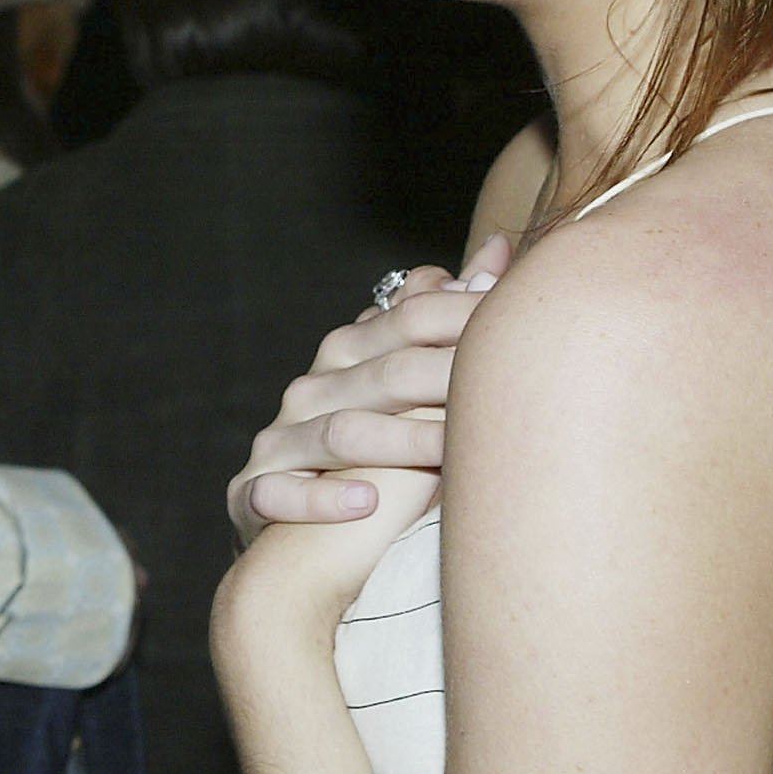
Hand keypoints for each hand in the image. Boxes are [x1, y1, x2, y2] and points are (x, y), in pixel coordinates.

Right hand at [226, 235, 507, 546]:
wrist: (291, 524)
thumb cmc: (369, 444)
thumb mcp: (405, 377)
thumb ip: (445, 316)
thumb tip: (500, 249)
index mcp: (346, 354)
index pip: (411, 321)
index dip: (465, 318)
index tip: (521, 323)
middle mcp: (310, 391)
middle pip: (385, 376)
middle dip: (445, 378)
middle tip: (502, 390)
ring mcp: (280, 442)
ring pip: (341, 435)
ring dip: (399, 442)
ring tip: (450, 451)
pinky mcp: (252, 494)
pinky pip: (279, 493)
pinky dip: (319, 497)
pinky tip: (365, 502)